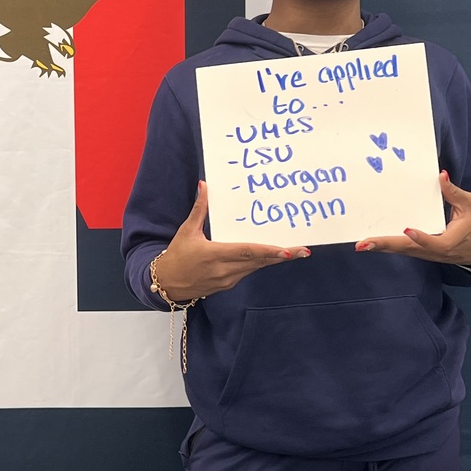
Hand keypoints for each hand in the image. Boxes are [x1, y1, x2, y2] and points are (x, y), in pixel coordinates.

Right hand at [153, 181, 310, 300]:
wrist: (167, 284)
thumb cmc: (176, 256)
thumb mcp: (187, 231)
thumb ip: (199, 209)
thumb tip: (204, 186)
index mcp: (214, 255)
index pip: (246, 252)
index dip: (268, 251)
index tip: (287, 250)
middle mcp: (224, 270)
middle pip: (258, 262)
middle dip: (282, 256)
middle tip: (303, 250)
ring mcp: (227, 280)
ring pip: (256, 268)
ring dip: (273, 259)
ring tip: (294, 251)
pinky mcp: (228, 285)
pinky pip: (248, 272)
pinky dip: (260, 263)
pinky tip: (271, 256)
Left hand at [353, 170, 470, 265]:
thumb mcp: (469, 206)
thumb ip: (454, 193)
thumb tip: (441, 176)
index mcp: (449, 242)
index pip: (434, 242)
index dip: (421, 238)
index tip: (407, 230)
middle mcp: (433, 251)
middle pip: (408, 249)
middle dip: (385, 245)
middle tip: (364, 243)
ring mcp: (423, 253)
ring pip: (400, 251)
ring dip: (381, 247)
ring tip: (362, 244)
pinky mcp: (417, 251)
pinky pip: (399, 249)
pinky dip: (385, 246)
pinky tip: (369, 243)